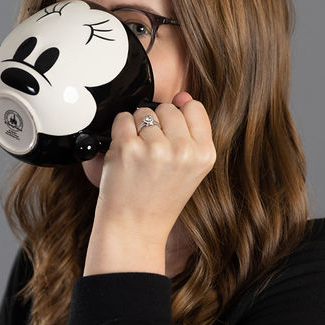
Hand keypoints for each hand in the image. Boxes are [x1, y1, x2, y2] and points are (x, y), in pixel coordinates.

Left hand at [84, 92, 215, 275]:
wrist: (134, 229)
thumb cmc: (159, 199)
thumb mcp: (190, 169)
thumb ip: (191, 132)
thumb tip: (182, 95)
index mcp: (205, 155)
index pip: (194, 108)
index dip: (179, 119)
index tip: (171, 138)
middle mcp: (183, 150)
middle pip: (168, 108)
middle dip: (157, 125)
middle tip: (152, 156)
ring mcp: (155, 148)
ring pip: (144, 112)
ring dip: (137, 130)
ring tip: (139, 159)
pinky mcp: (128, 148)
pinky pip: (122, 119)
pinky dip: (119, 133)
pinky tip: (125, 156)